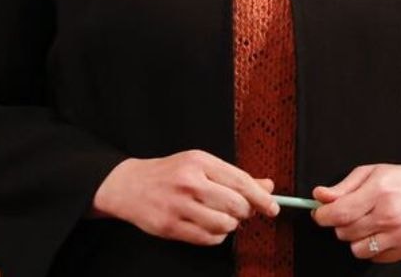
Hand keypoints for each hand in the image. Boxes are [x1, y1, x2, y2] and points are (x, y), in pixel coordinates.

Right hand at [91, 150, 279, 245]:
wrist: (129, 185)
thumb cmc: (169, 174)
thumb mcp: (200, 165)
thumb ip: (234, 176)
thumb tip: (267, 186)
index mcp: (199, 162)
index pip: (240, 181)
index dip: (261, 197)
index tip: (272, 207)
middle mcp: (190, 182)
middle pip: (236, 205)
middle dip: (245, 212)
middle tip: (240, 211)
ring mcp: (179, 205)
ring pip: (224, 224)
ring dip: (230, 225)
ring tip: (222, 218)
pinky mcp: (170, 226)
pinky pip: (208, 238)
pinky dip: (216, 236)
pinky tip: (209, 227)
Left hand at [311, 158, 400, 262]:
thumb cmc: (400, 179)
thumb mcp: (370, 173)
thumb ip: (342, 187)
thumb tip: (319, 196)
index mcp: (380, 191)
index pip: (340, 212)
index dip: (323, 215)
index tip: (320, 213)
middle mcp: (390, 215)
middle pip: (345, 232)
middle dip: (340, 224)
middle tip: (350, 214)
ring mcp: (400, 234)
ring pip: (357, 249)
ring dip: (356, 238)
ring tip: (366, 224)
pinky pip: (375, 257)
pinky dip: (372, 246)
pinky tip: (380, 231)